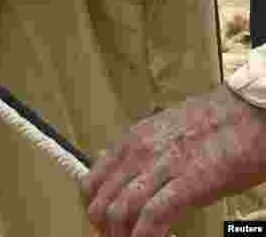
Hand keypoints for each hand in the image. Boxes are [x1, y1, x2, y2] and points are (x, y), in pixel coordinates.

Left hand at [81, 85, 265, 236]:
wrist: (247, 114)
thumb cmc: (213, 124)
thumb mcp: (162, 131)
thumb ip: (141, 152)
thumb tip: (127, 175)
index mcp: (131, 140)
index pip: (92, 180)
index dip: (93, 207)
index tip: (101, 221)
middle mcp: (139, 153)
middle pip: (102, 200)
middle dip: (105, 226)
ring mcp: (161, 167)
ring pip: (121, 210)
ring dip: (122, 235)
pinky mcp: (188, 183)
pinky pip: (154, 215)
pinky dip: (145, 236)